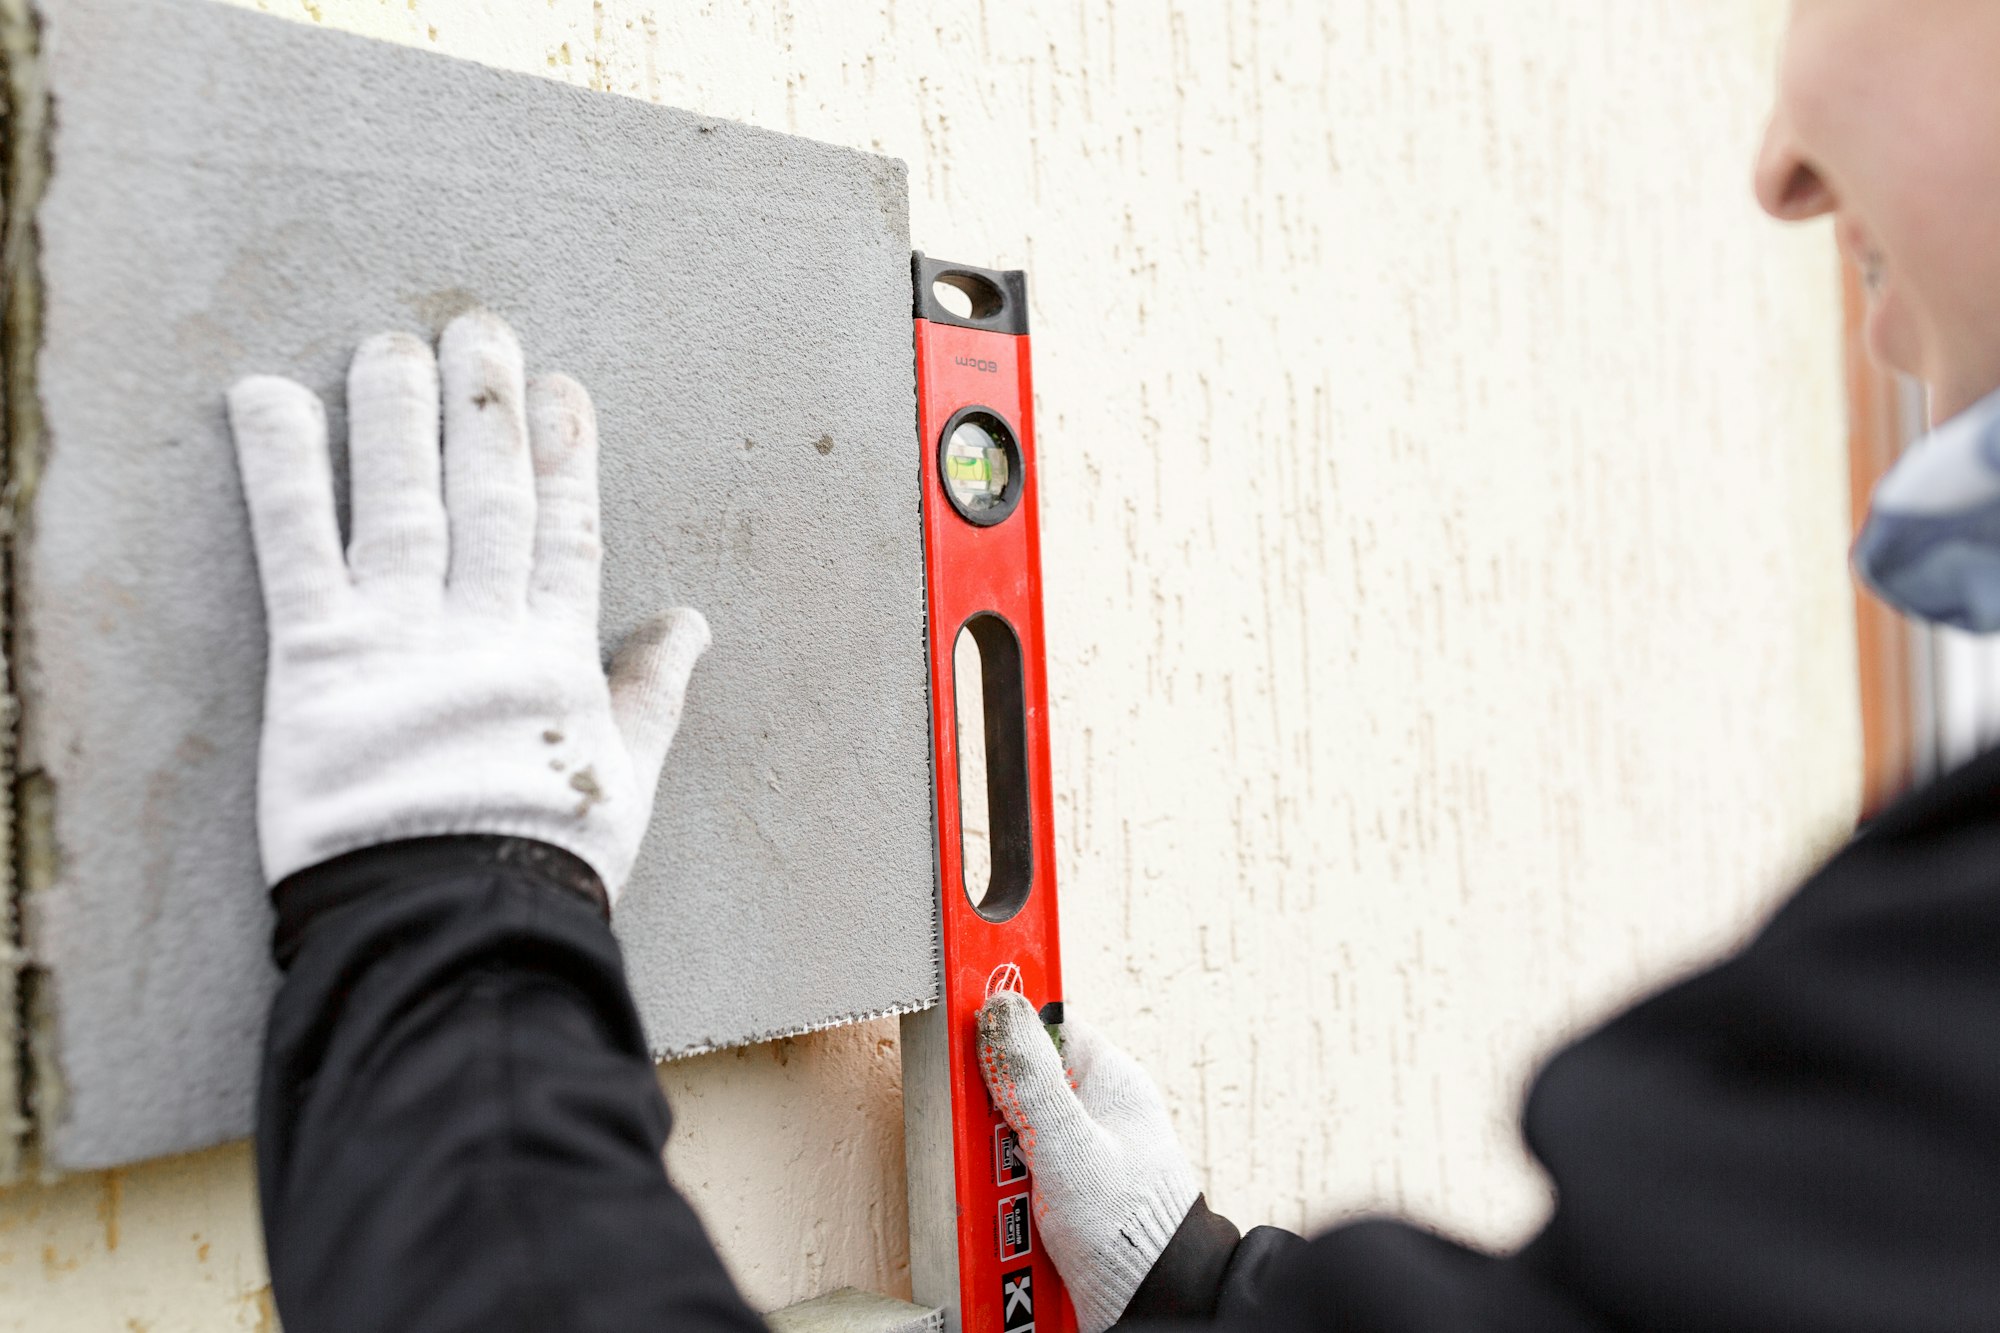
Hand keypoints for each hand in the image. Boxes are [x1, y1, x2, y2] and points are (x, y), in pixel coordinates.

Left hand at [226, 310, 708, 897]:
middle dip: (488, 407)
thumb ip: (650, 694)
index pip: (567, 532)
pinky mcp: (317, 663)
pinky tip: (269, 399)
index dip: (568, 455)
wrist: (456, 928)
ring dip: (397, 414)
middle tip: (481, 329)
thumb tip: (690, 625)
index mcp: (557, 658)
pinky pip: (296, 546)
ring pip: (406, 502)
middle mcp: (483, 631)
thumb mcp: (623, 782)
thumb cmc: (542, 868)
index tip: (563, 391)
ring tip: (392, 345)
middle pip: (490, 496)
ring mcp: (402, 640)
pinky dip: (282, 468)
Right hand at [978, 991, 1199, 1332]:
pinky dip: (1001, 1199)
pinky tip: (1008, 1222)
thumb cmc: (1137, 1230)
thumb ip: (1031, 1080)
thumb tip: (1001, 1009)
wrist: (1155, 1306)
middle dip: (989, 1121)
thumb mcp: (1071, 1147)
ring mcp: (1074, 1153)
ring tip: (1005, 1198)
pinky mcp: (1060, 1193)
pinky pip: (1011, 1179)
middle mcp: (1091, 1110)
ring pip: (1005, 1137)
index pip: (1045, 1022)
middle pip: (1013, 1086)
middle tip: (991, 1149)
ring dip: (992, 1169)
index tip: (963, 1037)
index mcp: (1105, 1078)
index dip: (1003, 1027)